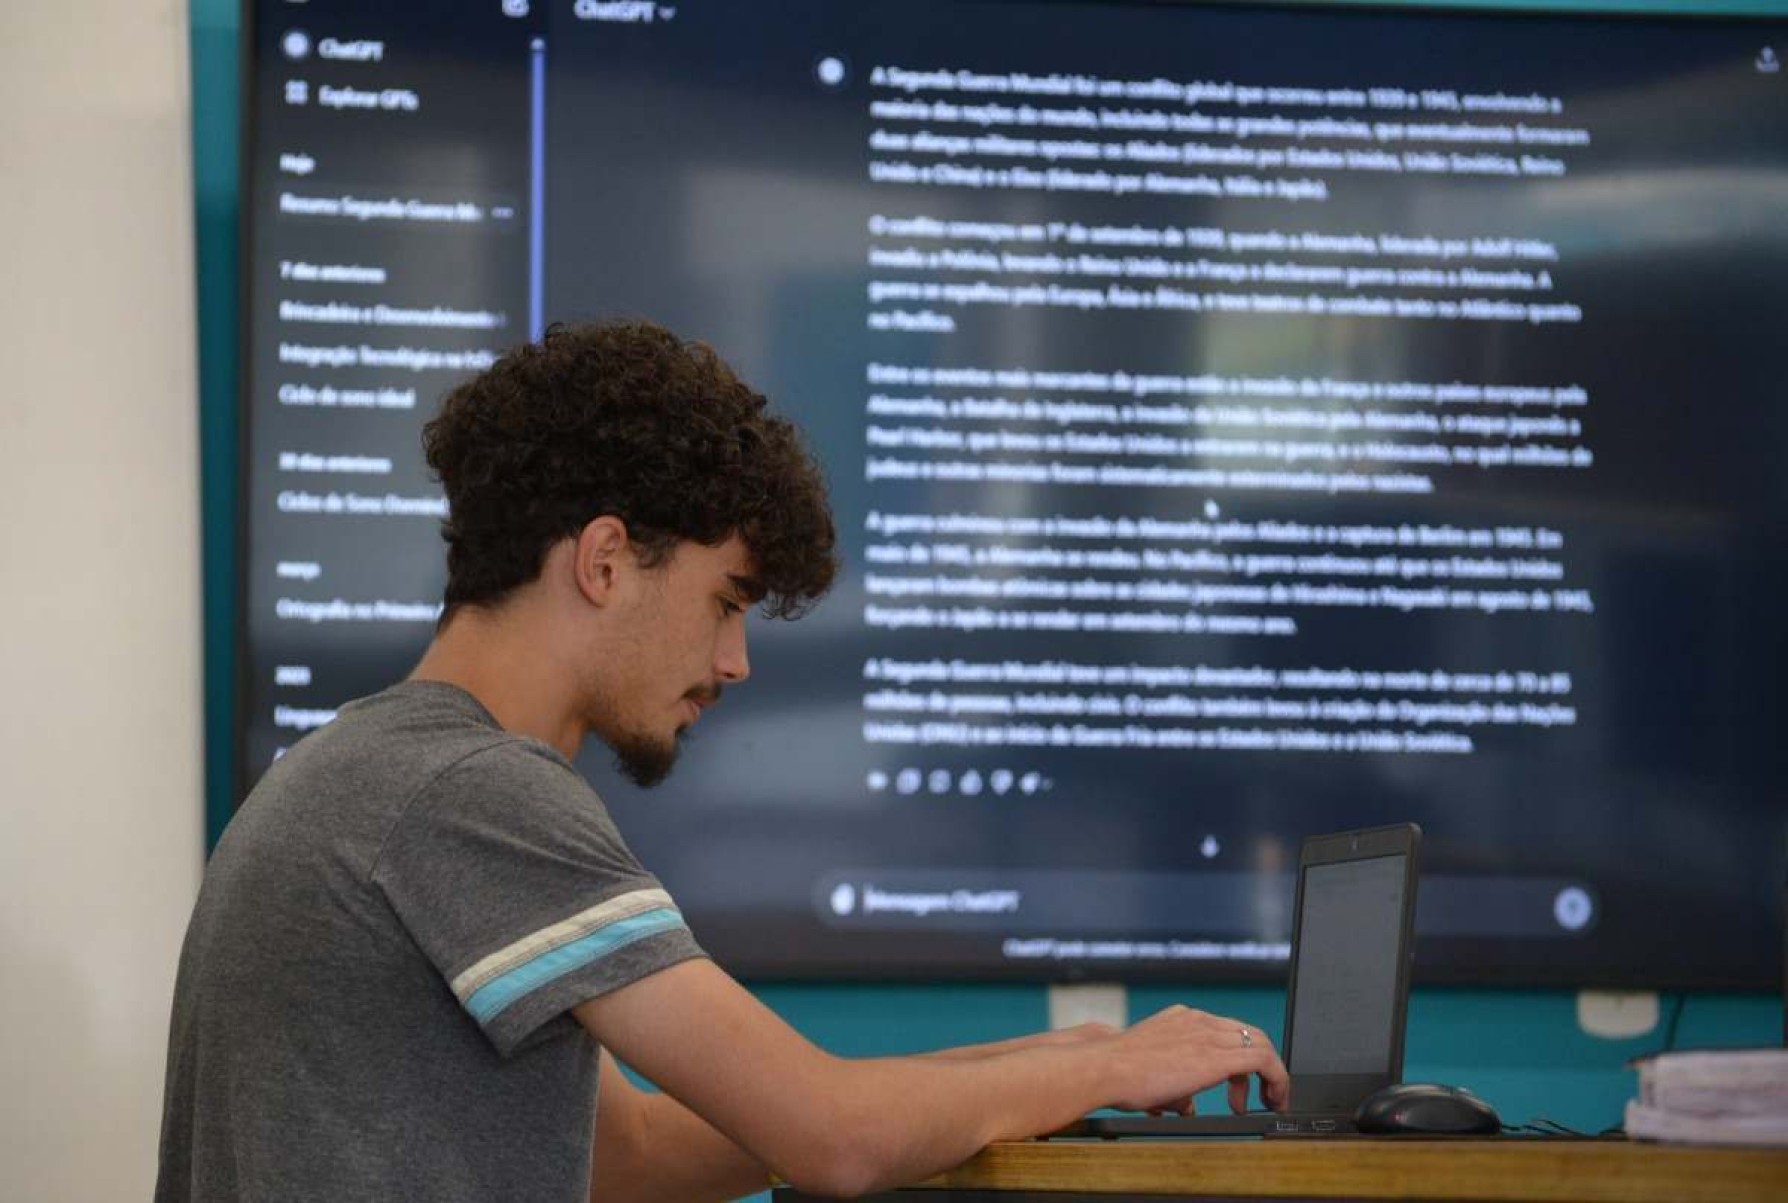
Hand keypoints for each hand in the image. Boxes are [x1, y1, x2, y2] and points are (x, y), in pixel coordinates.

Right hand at [1097, 1005, 1289, 1114]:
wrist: (1105, 1068)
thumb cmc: (1116, 1074)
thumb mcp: (1150, 1075)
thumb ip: (1174, 1088)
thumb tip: (1187, 1106)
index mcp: (1181, 1019)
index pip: (1225, 1030)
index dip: (1238, 1058)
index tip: (1239, 1082)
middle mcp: (1198, 1020)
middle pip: (1248, 1034)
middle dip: (1260, 1066)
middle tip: (1261, 1094)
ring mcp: (1209, 1033)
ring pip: (1260, 1044)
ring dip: (1271, 1075)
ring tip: (1269, 1101)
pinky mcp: (1219, 1055)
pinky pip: (1264, 1060)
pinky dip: (1276, 1079)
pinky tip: (1273, 1099)